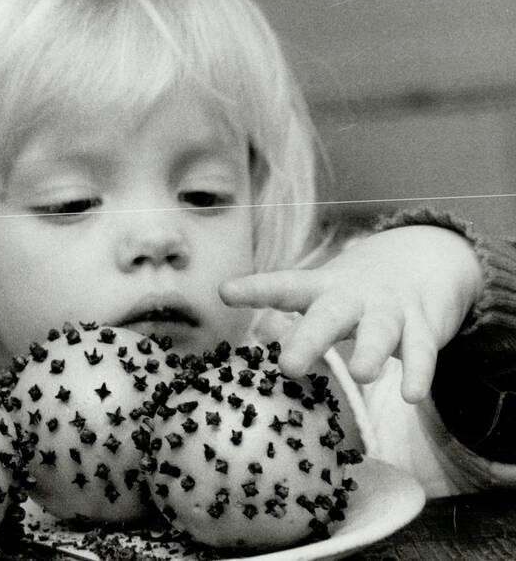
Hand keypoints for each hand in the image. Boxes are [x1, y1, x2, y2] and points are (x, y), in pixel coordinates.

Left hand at [220, 225, 482, 402]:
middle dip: (309, 340)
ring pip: (380, 330)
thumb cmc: (357, 290)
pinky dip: (419, 373)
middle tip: (288, 367)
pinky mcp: (423, 325)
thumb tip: (256, 344)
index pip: (284, 286)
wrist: (426, 256)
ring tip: (361, 375)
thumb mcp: (326, 295)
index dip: (255, 289)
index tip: (225, 292)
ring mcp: (389, 310)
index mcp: (322, 288)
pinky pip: (423, 351)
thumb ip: (298, 321)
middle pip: (329, 316)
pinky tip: (412, 396)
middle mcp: (353, 297)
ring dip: (370, 352)